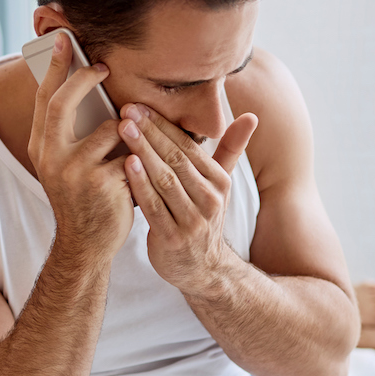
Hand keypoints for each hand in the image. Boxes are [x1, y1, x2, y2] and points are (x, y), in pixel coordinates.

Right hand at [27, 31, 132, 259]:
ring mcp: (71, 172)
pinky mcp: (99, 184)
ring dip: (129, 128)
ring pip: (107, 128)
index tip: (64, 39)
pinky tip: (146, 164)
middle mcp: (49, 157)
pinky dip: (141, 155)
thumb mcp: (69, 161)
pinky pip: (129, 153)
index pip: (44, 97)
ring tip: (138, 137)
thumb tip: (90, 83)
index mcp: (40, 146)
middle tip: (104, 65)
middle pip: (61, 103)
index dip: (55, 66)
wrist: (87, 244)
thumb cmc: (85, 195)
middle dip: (83, 78)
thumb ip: (75, 129)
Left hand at [117, 102, 257, 294]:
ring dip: (143, 152)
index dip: (164, 125)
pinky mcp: (173, 238)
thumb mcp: (220, 185)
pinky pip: (154, 207)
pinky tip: (127, 164)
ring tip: (123, 129)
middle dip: (150, 132)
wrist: (203, 270)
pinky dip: (140, 185)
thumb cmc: (203, 219)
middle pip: (176, 159)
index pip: (188, 146)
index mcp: (218, 181)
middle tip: (127, 110)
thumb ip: (230, 150)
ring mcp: (192, 220)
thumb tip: (251, 116)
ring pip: (165, 179)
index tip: (142, 105)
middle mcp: (209, 199)